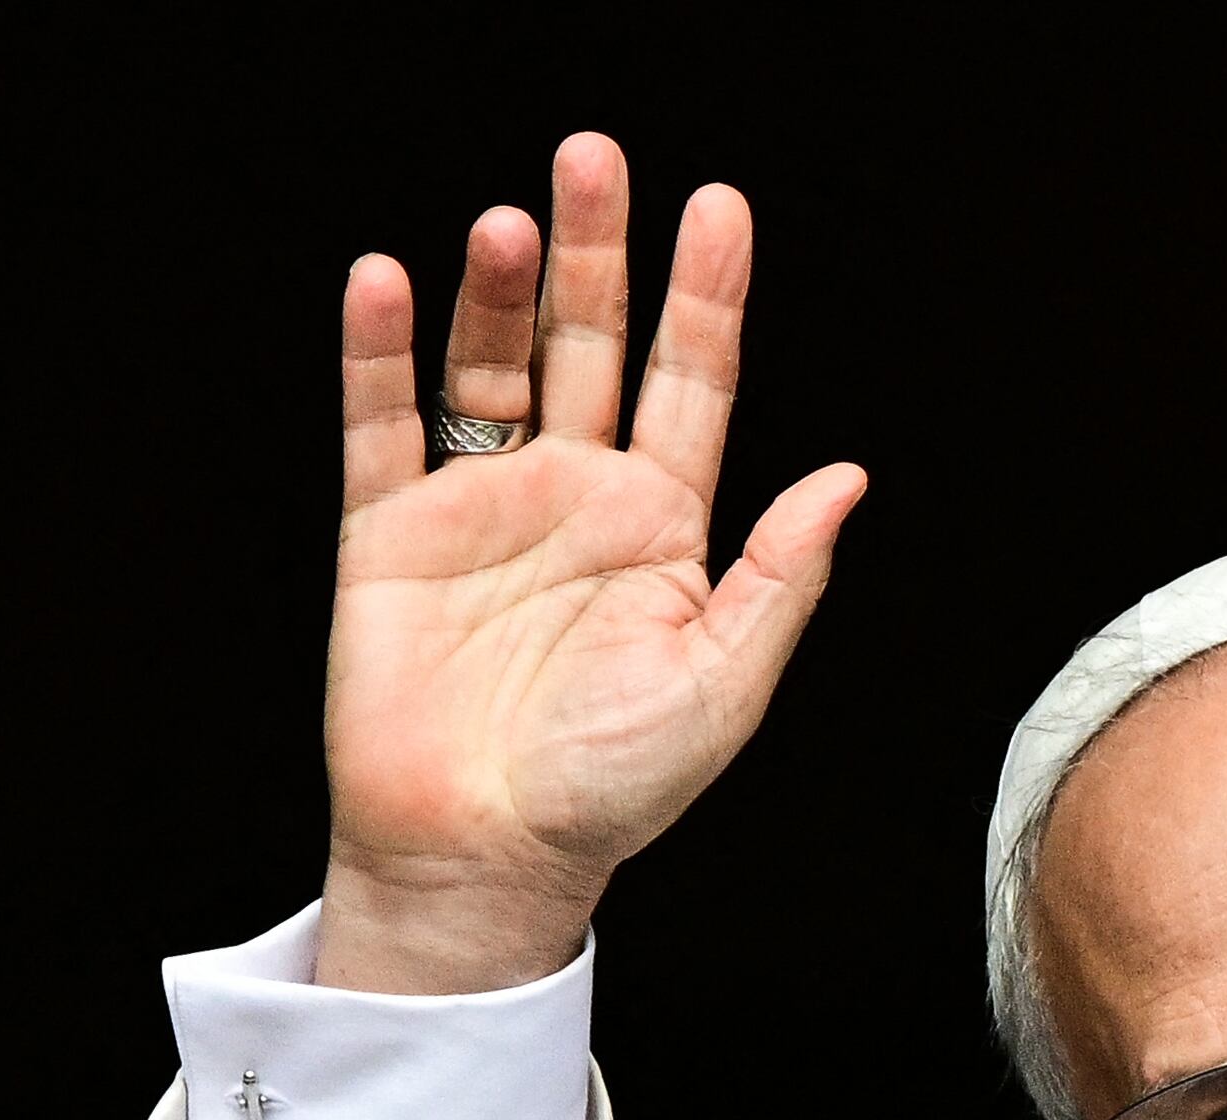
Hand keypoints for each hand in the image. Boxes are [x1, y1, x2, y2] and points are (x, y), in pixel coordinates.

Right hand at [317, 133, 866, 992]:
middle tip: (595, 158)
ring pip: (491, 366)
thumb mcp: (723, 686)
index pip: (691, 383)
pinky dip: (378, 353)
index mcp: (665, 526)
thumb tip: (848, 477)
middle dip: (598, 254)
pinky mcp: (389, 533)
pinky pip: (381, 424)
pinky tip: (386, 284)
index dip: (706, 297)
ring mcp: (482, 505)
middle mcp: (576, 497)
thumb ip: (780, 578)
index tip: (718, 208)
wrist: (487, 854)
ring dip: (499, 292)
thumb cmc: (613, 788)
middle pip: (591, 345)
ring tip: (508, 224)